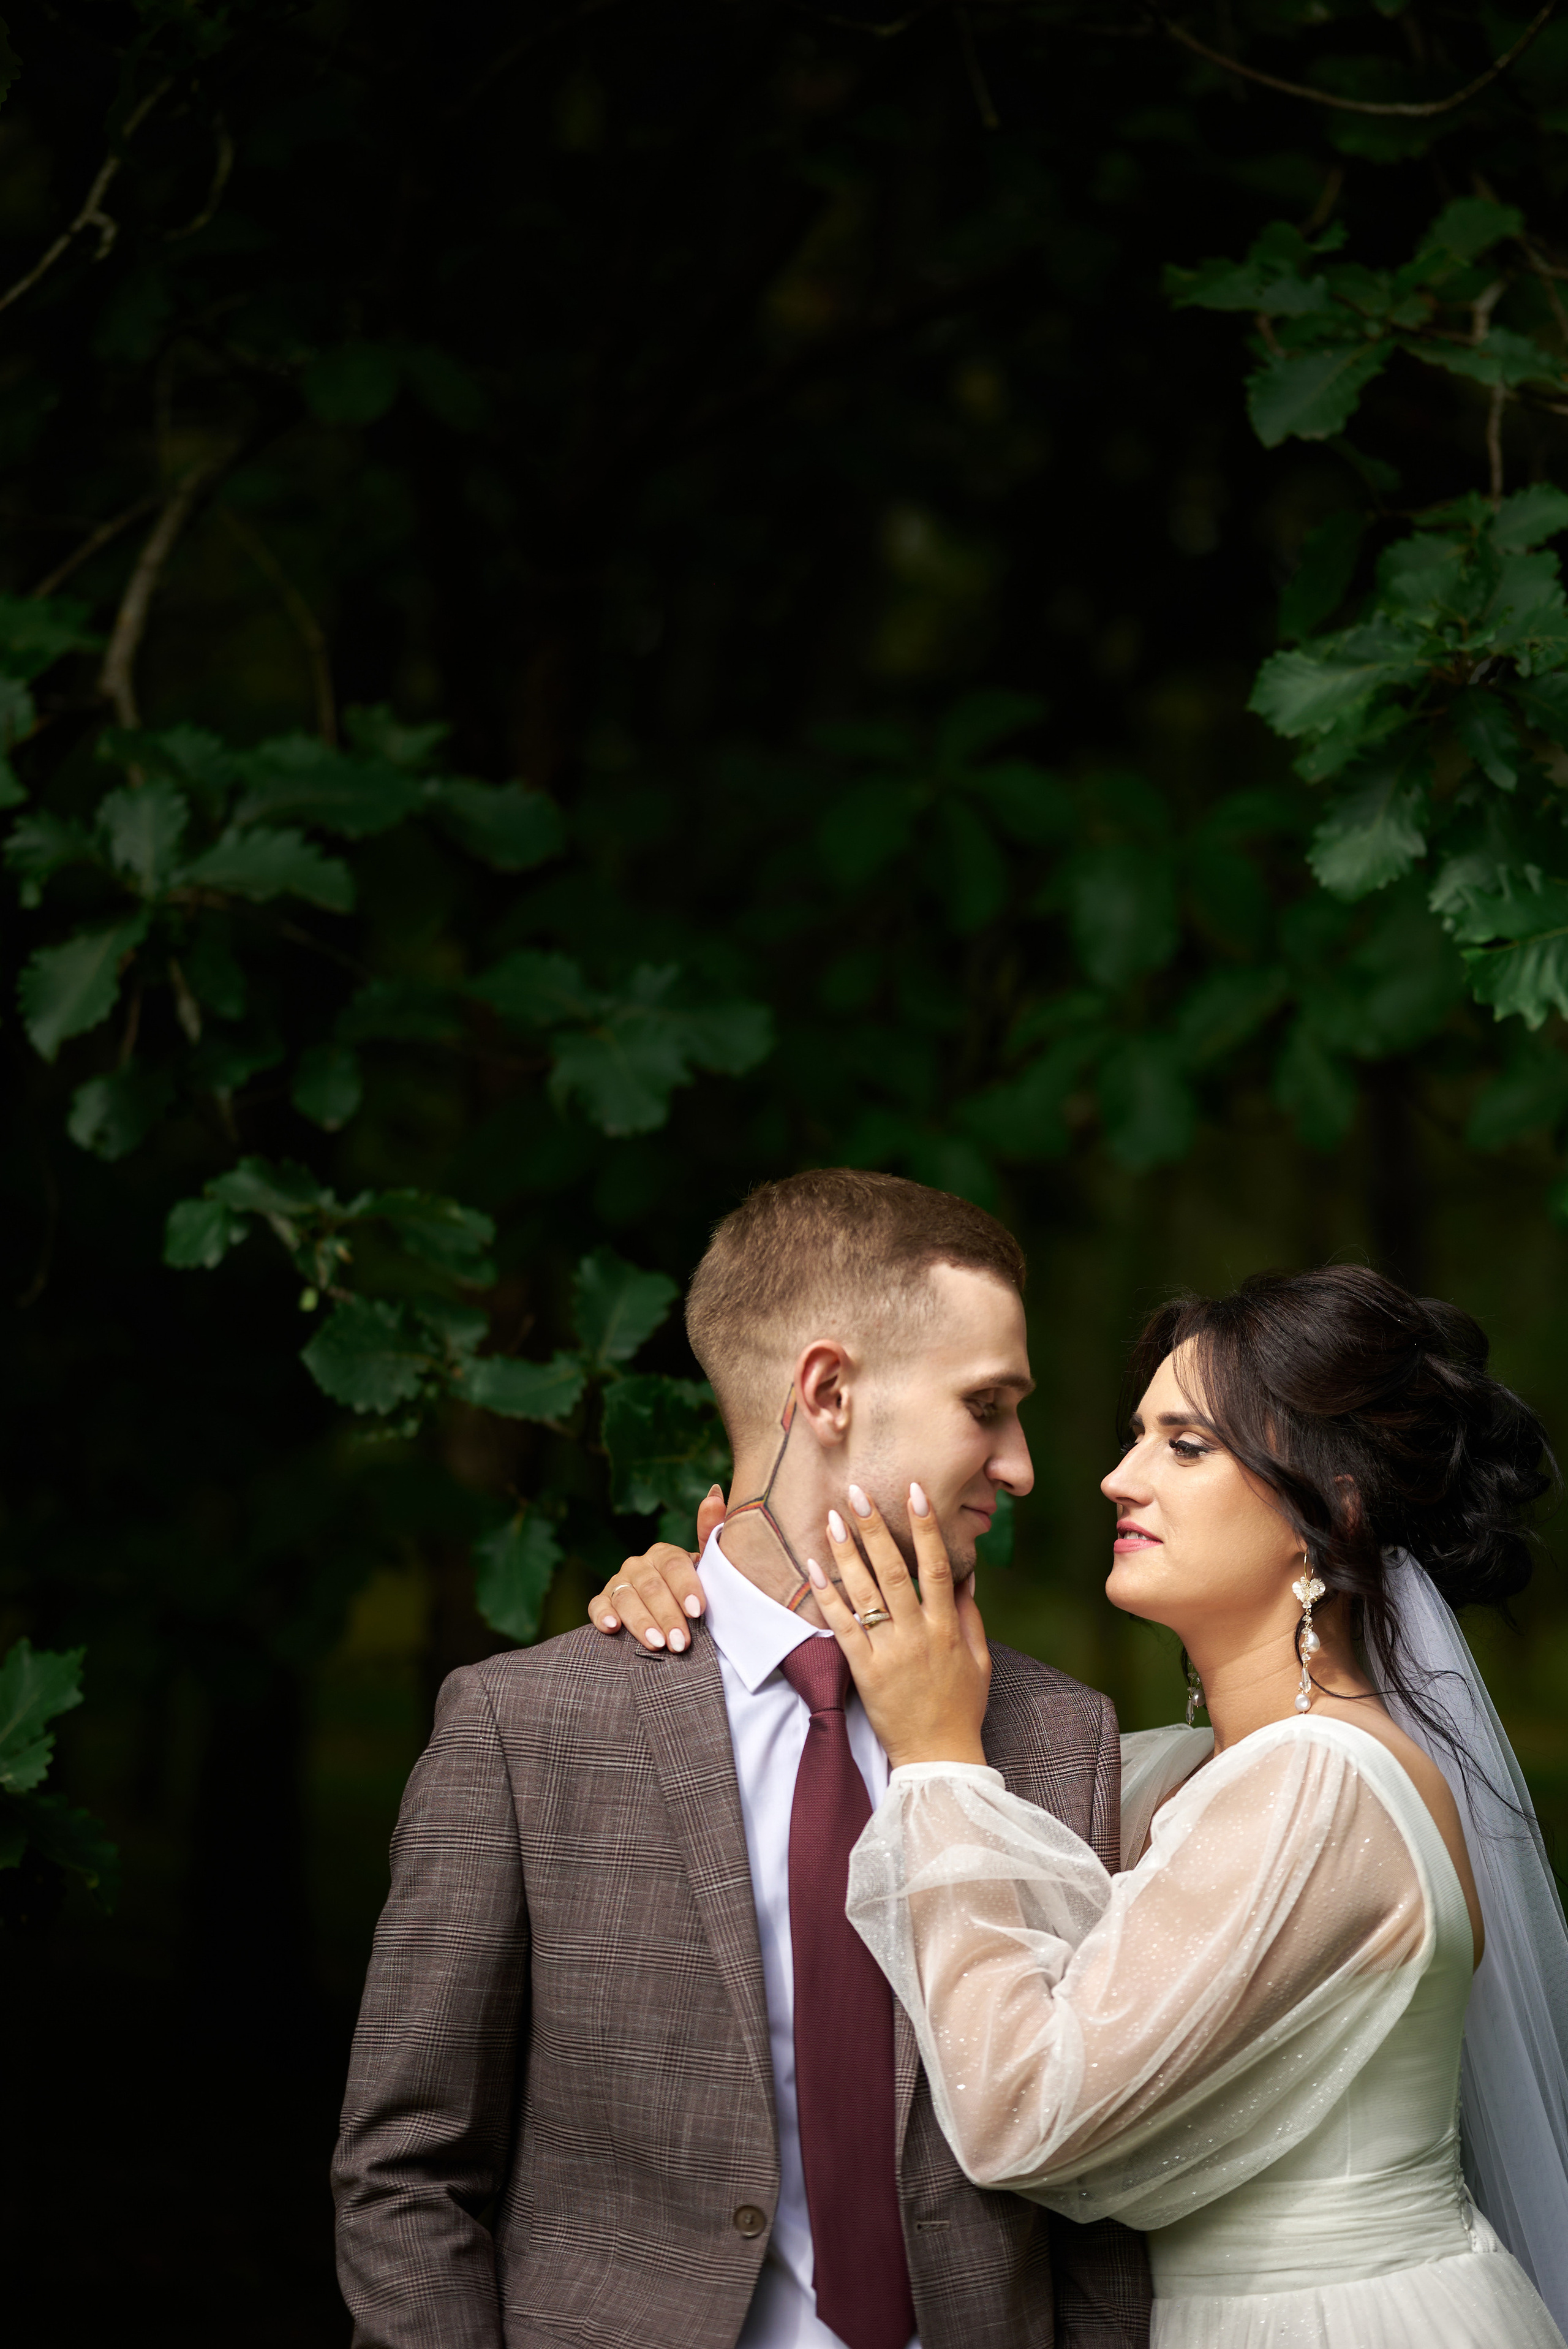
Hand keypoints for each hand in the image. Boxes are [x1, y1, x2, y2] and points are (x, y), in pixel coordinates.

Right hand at [587, 1483, 725, 1649]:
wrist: (673, 1615)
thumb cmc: (693, 1592)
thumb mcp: (707, 1567)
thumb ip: (711, 1533)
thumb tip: (715, 1491)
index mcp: (665, 1554)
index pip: (675, 1566)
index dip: (686, 1587)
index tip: (698, 1611)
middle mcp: (639, 1564)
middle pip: (652, 1587)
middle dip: (667, 1615)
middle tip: (681, 1642)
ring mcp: (619, 1582)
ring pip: (627, 1599)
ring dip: (641, 1622)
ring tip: (657, 1643)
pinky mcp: (603, 1600)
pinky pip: (598, 1605)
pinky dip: (603, 1615)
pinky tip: (612, 1628)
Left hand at [809, 1482, 990, 1769]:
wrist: (938, 1756)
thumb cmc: (960, 1708)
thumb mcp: (979, 1661)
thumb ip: (970, 1616)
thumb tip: (966, 1577)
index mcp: (947, 1628)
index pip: (937, 1567)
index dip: (926, 1528)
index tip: (915, 1493)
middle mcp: (919, 1634)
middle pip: (894, 1571)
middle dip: (876, 1529)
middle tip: (858, 1493)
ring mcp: (890, 1652)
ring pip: (866, 1594)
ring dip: (848, 1553)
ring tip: (833, 1519)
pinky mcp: (865, 1672)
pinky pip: (844, 1628)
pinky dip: (829, 1598)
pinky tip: (815, 1569)